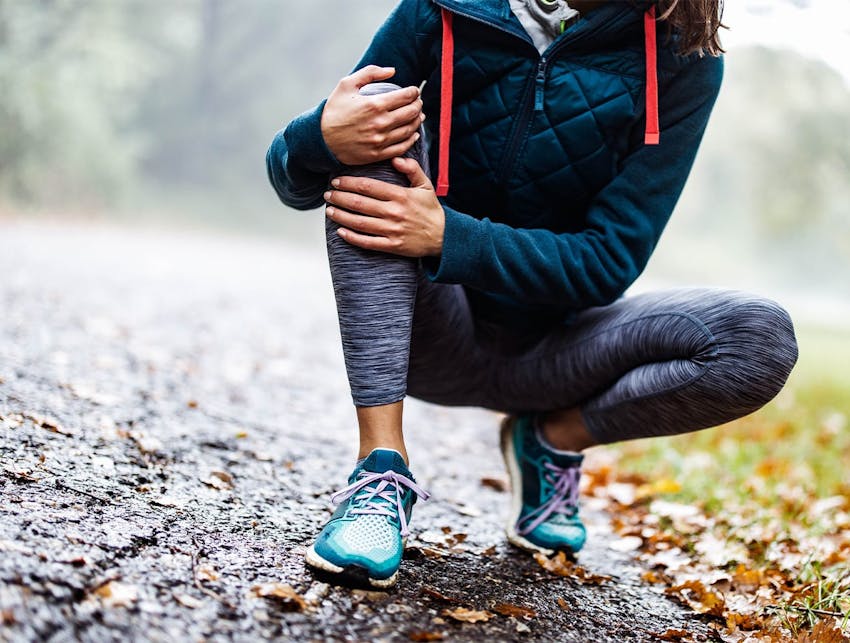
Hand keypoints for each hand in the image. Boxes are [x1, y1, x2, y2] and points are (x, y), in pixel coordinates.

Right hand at [321, 66, 424, 165]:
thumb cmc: (334, 110)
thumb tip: (392, 71)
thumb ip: (370, 73)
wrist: (321, 139)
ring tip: (418, 115)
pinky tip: (414, 133)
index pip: (406, 96)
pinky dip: (412, 139)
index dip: (414, 92)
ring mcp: (380, 140)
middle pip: (411, 112)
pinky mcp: (378, 154)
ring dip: (417, 121)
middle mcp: (380, 123)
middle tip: (418, 102)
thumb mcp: (347, 85)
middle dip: (418, 105)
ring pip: (409, 130)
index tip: (414, 91)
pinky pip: (402, 147)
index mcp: (374, 104)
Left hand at [324, 157, 443, 257]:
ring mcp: (392, 230)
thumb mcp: (426, 185)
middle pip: (359, 203)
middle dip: (340, 198)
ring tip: (329, 211)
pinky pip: (367, 242)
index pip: (368, 187)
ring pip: (359, 223)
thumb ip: (411, 169)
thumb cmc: (431, 210)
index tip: (336, 181)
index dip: (348, 183)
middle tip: (328, 195)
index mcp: (400, 195)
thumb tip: (395, 159)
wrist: (444, 237)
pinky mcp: (392, 246)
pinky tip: (340, 231)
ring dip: (341, 216)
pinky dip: (352, 237)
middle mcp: (394, 212)